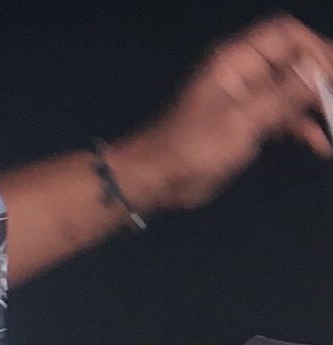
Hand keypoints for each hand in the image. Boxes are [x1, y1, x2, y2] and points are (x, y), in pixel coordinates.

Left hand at [109, 14, 332, 213]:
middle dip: (320, 78)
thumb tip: (319, 74)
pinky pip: (282, 120)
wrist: (158, 180)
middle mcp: (245, 75)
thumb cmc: (192, 146)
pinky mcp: (246, 127)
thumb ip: (284, 96)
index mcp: (237, 60)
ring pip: (292, 93)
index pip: (285, 35)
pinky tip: (319, 145)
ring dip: (315, 106)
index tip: (331, 73)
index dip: (313, 48)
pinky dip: (300, 129)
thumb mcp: (242, 120)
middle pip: (294, 62)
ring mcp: (247, 102)